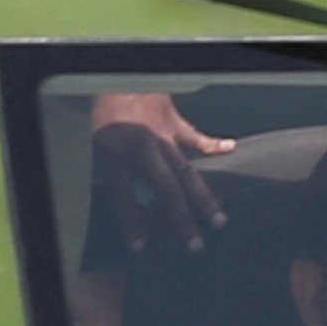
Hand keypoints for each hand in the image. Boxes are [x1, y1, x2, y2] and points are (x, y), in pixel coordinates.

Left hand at [89, 90, 234, 253]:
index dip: (131, 223)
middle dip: (180, 219)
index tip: (139, 248)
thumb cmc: (103, 117)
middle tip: (195, 246)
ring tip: (219, 220)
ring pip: (186, 170)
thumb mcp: (95, 148)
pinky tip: (231, 148)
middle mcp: (141, 147)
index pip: (123, 195)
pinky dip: (214, 144)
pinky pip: (196, 137)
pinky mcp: (174, 122)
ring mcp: (161, 134)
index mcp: (114, 153)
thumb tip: (130, 208)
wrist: (112, 77)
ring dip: (203, 197)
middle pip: (165, 189)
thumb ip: (111, 176)